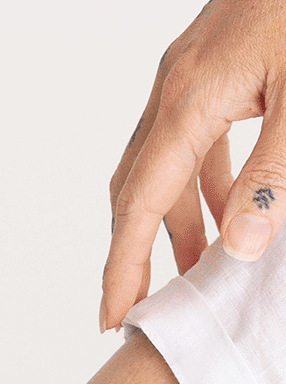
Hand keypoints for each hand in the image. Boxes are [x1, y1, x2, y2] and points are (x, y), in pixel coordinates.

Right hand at [101, 0, 285, 330]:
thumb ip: (271, 177)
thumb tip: (240, 249)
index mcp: (188, 102)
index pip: (141, 207)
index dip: (124, 267)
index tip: (113, 318)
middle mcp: (172, 90)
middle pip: (133, 190)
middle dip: (132, 253)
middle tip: (135, 307)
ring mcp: (186, 74)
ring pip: (159, 166)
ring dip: (172, 222)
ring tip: (192, 271)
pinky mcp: (208, 65)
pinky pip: (187, 140)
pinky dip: (198, 184)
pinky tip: (227, 206)